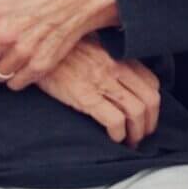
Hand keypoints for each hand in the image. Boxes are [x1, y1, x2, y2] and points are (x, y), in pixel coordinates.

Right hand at [36, 36, 161, 147]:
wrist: (33, 48)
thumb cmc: (61, 50)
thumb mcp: (90, 46)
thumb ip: (108, 58)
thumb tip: (121, 78)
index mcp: (116, 56)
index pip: (152, 82)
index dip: (153, 104)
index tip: (147, 116)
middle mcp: (114, 67)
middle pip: (149, 99)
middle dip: (150, 123)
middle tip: (142, 135)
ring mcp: (100, 81)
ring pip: (136, 112)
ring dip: (137, 133)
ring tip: (130, 142)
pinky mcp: (84, 96)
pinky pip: (114, 120)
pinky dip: (119, 134)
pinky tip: (113, 139)